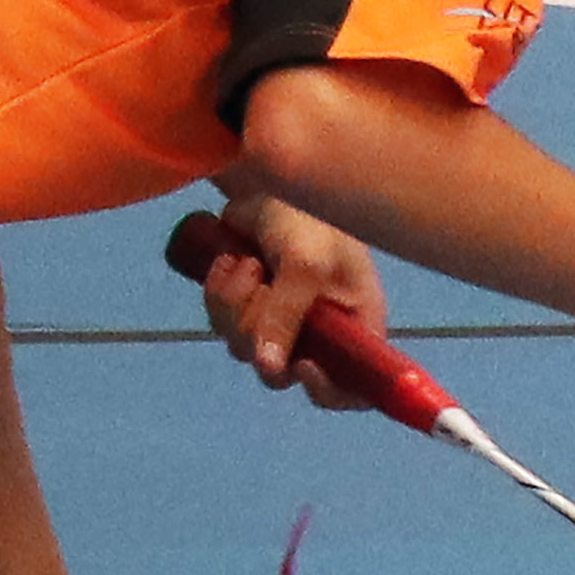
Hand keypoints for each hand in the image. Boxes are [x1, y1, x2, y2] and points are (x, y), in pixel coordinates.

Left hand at [193, 189, 389, 403]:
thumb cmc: (308, 218)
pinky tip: (229, 261)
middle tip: (262, 284)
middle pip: (280, 372)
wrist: (267, 183)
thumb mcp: (305, 265)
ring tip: (246, 263)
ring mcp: (280, 324)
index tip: (303, 367)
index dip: (331, 391)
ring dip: (234, 305)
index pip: (355, 388)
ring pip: (242, 348)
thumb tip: (268, 367)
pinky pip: (221, 325)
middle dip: (259, 327)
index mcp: (356, 327)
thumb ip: (288, 316)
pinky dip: (218, 296)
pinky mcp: (247, 309)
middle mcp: (321, 335)